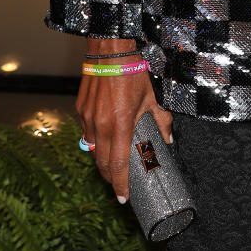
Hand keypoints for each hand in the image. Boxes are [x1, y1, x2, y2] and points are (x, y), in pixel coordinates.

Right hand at [77, 64, 173, 201]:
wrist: (109, 52)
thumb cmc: (133, 73)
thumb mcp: (152, 99)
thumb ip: (162, 122)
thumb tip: (169, 140)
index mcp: (121, 125)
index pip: (118, 165)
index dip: (120, 185)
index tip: (123, 198)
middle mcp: (101, 126)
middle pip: (102, 163)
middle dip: (110, 177)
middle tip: (119, 184)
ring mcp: (88, 119)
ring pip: (92, 150)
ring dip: (102, 159)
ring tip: (113, 162)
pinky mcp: (80, 111)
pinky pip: (87, 134)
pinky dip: (95, 141)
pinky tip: (105, 138)